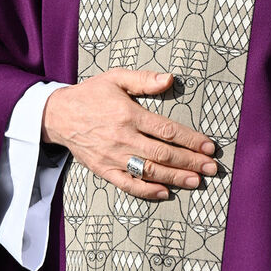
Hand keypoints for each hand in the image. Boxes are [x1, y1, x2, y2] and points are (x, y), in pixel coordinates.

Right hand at [42, 68, 216, 199]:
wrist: (58, 115)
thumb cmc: (91, 94)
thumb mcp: (116, 77)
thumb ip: (144, 79)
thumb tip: (170, 79)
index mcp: (128, 114)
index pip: (167, 130)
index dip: (190, 140)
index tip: (208, 147)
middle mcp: (122, 137)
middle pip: (162, 154)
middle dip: (190, 162)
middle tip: (212, 168)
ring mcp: (112, 156)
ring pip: (149, 171)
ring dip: (175, 178)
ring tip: (196, 181)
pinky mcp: (103, 170)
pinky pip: (127, 184)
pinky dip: (147, 191)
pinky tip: (165, 192)